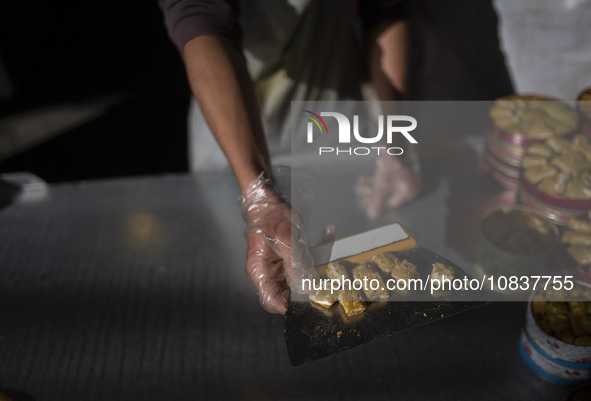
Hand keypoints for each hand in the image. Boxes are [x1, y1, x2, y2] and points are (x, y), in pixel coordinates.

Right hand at [241, 172, 318, 313]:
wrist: (270, 202)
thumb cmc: (271, 217)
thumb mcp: (285, 237)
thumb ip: (295, 261)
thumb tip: (306, 285)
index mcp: (260, 271)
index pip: (272, 301)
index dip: (290, 307)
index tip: (311, 300)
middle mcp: (270, 274)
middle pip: (291, 293)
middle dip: (312, 284)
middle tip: (328, 273)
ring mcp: (282, 269)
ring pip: (304, 278)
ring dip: (320, 264)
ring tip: (327, 240)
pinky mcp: (293, 261)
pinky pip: (309, 264)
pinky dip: (321, 249)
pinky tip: (327, 232)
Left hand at [356, 153, 419, 218]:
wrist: (395, 135)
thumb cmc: (391, 160)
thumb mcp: (382, 182)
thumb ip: (378, 198)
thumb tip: (372, 215)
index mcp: (411, 190)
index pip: (393, 203)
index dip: (378, 203)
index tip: (366, 201)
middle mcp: (411, 184)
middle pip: (389, 193)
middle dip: (374, 191)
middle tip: (362, 190)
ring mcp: (406, 175)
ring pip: (387, 184)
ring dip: (373, 184)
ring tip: (361, 182)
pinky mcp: (400, 167)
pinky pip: (387, 176)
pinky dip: (377, 177)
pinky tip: (364, 176)